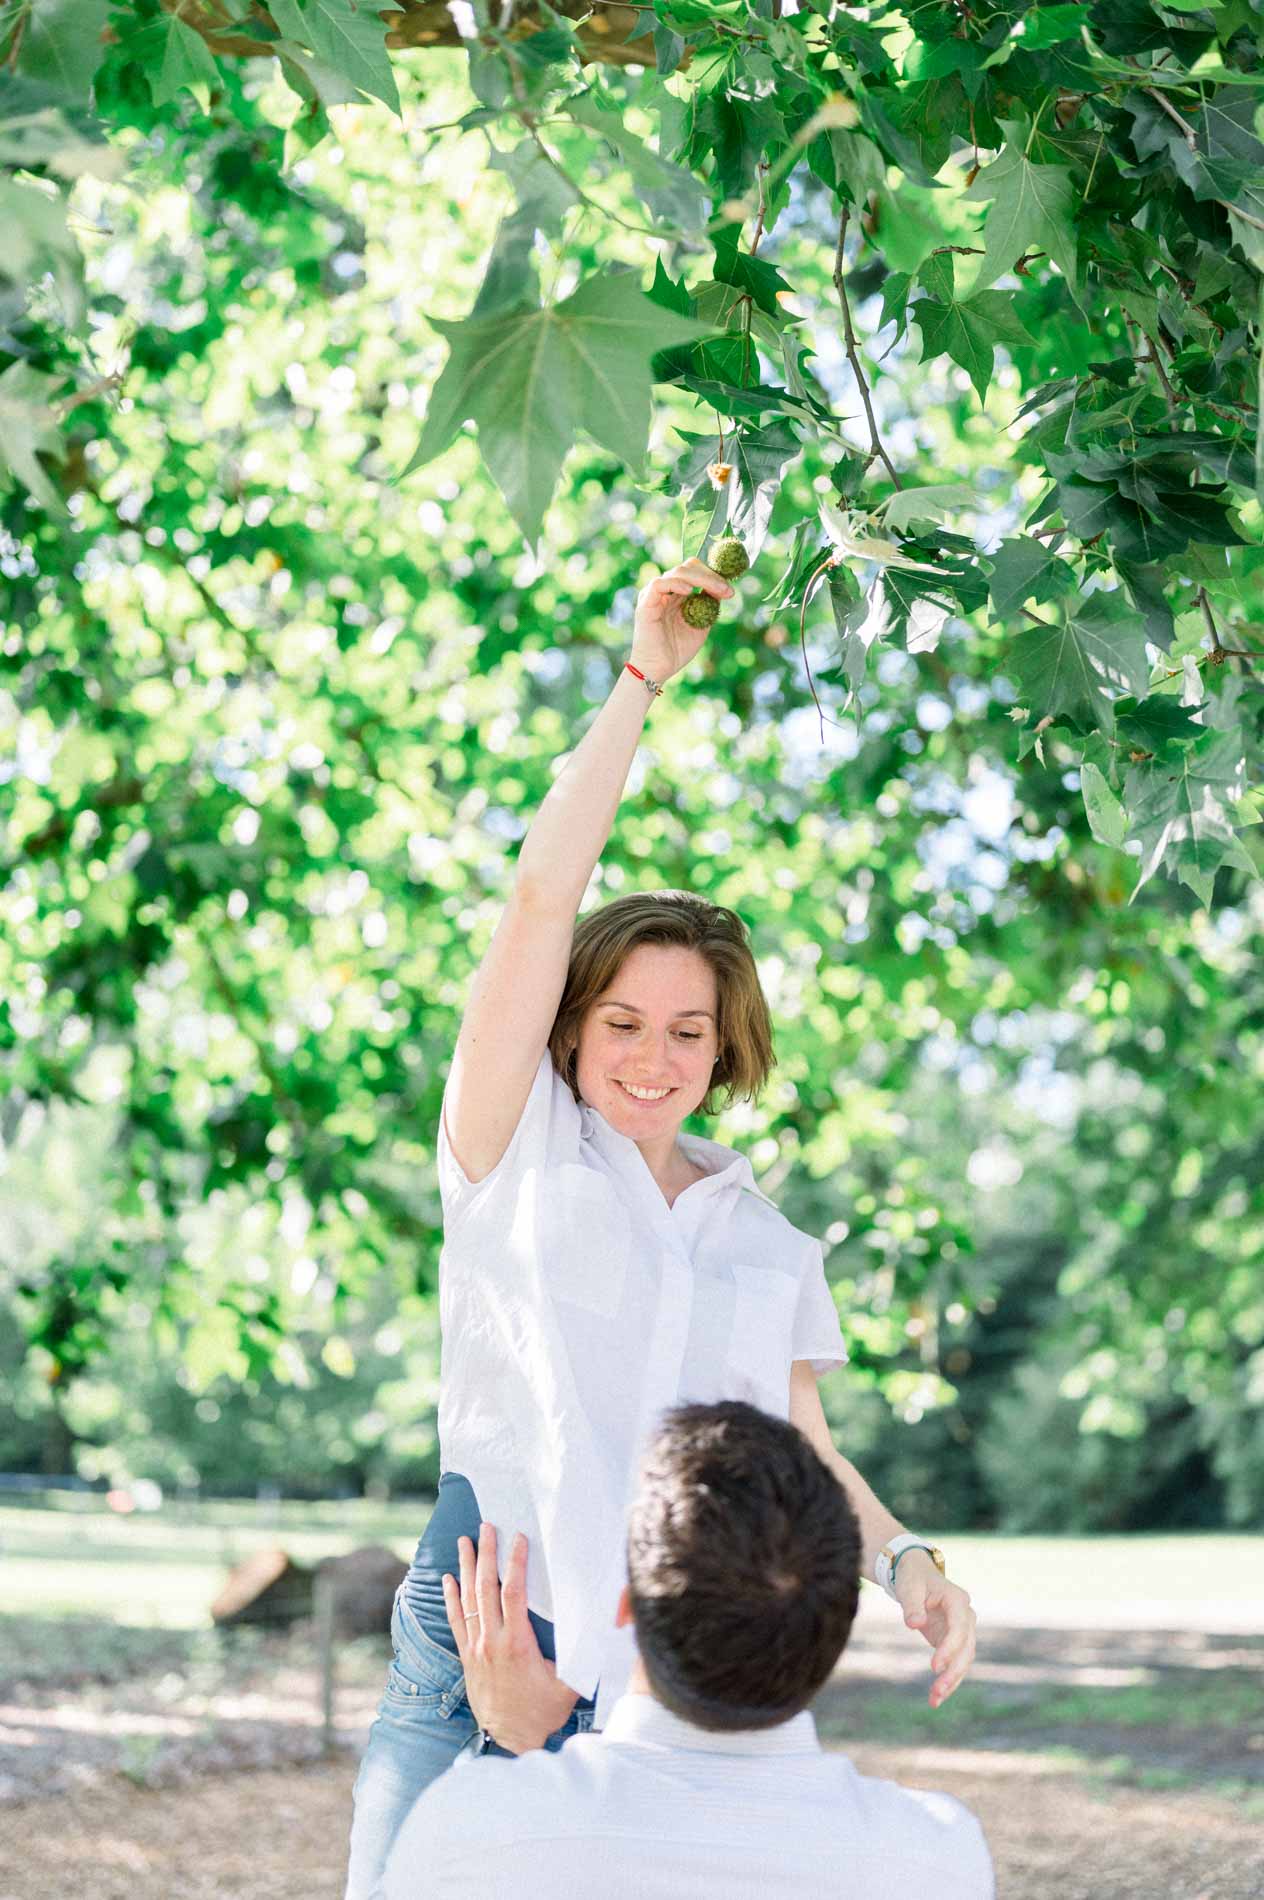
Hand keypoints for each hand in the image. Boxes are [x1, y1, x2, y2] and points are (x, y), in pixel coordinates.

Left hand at [443, 1522, 579, 1754]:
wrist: (512, 1741)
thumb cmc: (543, 1712)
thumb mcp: (570, 1685)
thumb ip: (582, 1654)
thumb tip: (603, 1625)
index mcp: (517, 1644)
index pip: (513, 1593)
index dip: (515, 1562)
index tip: (519, 1538)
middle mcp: (492, 1642)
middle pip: (486, 1588)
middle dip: (487, 1554)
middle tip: (487, 1526)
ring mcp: (476, 1649)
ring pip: (468, 1600)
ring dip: (466, 1568)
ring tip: (465, 1541)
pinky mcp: (467, 1658)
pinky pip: (455, 1621)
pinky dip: (451, 1598)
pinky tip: (449, 1578)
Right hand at [630, 557, 733, 682]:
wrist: (658, 669)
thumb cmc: (677, 650)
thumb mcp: (700, 624)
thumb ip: (709, 606)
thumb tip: (723, 589)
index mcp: (677, 594)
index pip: (695, 571)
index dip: (713, 575)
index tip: (729, 590)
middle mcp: (666, 590)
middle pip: (688, 568)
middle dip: (710, 576)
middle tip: (726, 589)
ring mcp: (654, 595)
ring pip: (677, 572)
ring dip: (701, 579)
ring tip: (716, 590)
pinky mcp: (646, 603)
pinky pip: (659, 584)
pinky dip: (676, 583)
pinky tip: (689, 591)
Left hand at [893, 1552, 976, 1708]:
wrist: (916, 1573)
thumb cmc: (912, 1577)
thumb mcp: (908, 1586)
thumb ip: (912, 1605)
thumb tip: (915, 1624)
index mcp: (957, 1599)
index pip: (959, 1628)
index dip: (949, 1648)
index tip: (934, 1666)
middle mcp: (966, 1616)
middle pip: (966, 1648)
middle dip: (953, 1672)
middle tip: (937, 1691)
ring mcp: (962, 1630)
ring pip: (964, 1660)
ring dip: (952, 1681)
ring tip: (935, 1700)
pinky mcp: (954, 1641)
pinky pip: (955, 1663)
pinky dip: (948, 1680)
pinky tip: (936, 1697)